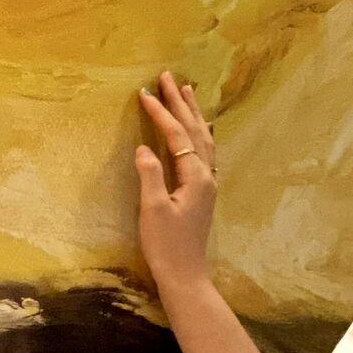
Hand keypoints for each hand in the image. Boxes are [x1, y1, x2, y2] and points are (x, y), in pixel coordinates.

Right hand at [135, 70, 217, 286]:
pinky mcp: (203, 193)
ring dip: (193, 114)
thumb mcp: (153, 210)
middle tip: (169, 76)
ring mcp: (208, 185)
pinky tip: (197, 129)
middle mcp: (207, 177)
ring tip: (187, 90)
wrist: (185, 276)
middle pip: (195, 130)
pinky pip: (204, 152)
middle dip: (181, 103)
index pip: (177, 135)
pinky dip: (199, 133)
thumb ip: (150, 175)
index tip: (145, 92)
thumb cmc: (167, 246)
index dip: (161, 113)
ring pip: (204, 139)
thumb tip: (144, 148)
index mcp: (196, 178)